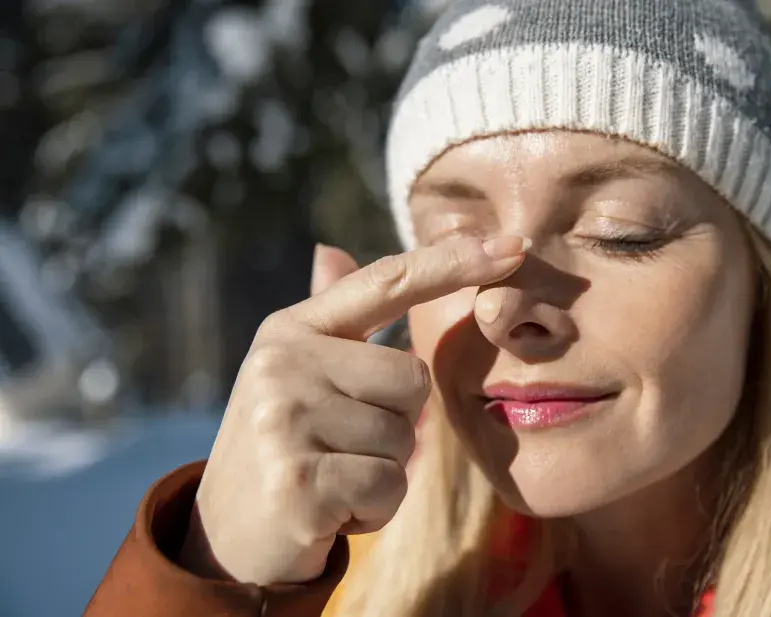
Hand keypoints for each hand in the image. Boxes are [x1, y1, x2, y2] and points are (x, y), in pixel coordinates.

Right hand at [178, 236, 528, 584]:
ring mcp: (285, 419)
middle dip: (397, 427)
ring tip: (333, 479)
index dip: (455, 261)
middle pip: (414, 381)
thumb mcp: (294, 373)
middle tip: (342, 449)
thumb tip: (330, 250)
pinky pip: (389, 486)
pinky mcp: (298, 480)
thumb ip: (328, 319)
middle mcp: (284, 363)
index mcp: (293, 330)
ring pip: (405, 440)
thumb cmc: (282, 446)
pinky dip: (374, 509)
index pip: (388, 281)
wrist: (225, 537)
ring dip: (384, 473)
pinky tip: (331, 511)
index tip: (516, 244)